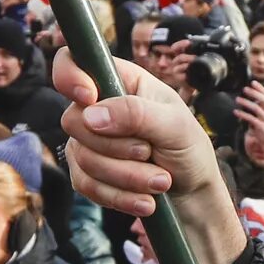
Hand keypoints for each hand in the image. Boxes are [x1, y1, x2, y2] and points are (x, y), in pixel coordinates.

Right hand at [54, 49, 245, 263]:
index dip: (70, 77)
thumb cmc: (188, 150)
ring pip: (83, 159)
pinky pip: (86, 185)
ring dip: (127, 176)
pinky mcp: (87, 174)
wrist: (192, 196)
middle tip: (150, 152)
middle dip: (116, 146)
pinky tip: (145, 201)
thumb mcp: (174, 125)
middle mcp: (98, 109)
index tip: (89, 97)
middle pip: (74, 120)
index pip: (72, 62)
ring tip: (161, 181)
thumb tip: (91, 115)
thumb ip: (136, 112)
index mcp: (120, 82)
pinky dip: (119, 196)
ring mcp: (88, 142)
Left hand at [233, 81, 263, 170]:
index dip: (260, 88)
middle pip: (263, 99)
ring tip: (237, 99)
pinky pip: (251, 119)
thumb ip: (260, 107)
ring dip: (246, 102)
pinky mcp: (262, 128)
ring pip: (257, 108)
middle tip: (244, 89)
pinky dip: (243, 114)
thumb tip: (251, 98)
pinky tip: (236, 111)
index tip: (253, 82)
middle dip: (253, 93)